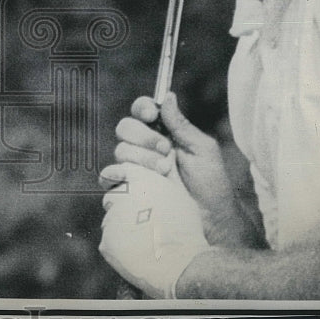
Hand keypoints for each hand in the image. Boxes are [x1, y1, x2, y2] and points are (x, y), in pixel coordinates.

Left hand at [99, 161, 208, 298]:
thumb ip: (166, 176)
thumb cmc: (186, 229)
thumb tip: (167, 158)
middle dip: (120, 208)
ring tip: (144, 242)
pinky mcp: (107, 240)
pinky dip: (119, 248)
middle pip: (111, 198)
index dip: (112, 177)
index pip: (116, 171)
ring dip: (121, 229)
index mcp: (141, 180)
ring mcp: (112, 218)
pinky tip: (137, 254)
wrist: (183, 264)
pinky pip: (109, 242)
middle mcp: (123, 194)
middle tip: (140, 224)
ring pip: (110, 221)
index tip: (109, 183)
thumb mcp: (180, 195)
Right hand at [115, 93, 235, 224]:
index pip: (142, 110)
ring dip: (142, 159)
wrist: (210, 221)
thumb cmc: (211, 184)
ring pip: (120, 150)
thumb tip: (168, 96)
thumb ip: (181, 125)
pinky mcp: (128, 189)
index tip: (151, 114)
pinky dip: (119, 176)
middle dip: (144, 136)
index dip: (142, 108)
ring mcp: (135, 168)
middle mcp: (146, 148)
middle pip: (125, 127)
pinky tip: (141, 182)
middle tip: (166, 150)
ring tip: (165, 172)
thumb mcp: (202, 150)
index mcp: (163, 132)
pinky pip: (108, 177)